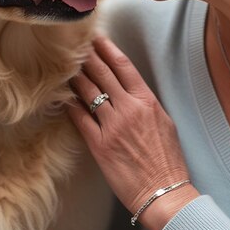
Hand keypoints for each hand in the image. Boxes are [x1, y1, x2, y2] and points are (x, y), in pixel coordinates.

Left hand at [68, 36, 198, 229]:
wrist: (163, 191)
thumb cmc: (167, 160)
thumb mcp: (164, 123)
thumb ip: (146, 104)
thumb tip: (131, 91)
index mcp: (147, 101)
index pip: (123, 67)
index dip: (107, 49)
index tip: (97, 38)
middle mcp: (128, 109)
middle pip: (102, 74)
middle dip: (86, 56)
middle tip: (74, 43)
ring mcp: (112, 126)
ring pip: (88, 92)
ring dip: (75, 77)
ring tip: (64, 66)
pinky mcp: (99, 145)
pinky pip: (80, 119)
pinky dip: (70, 105)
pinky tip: (61, 96)